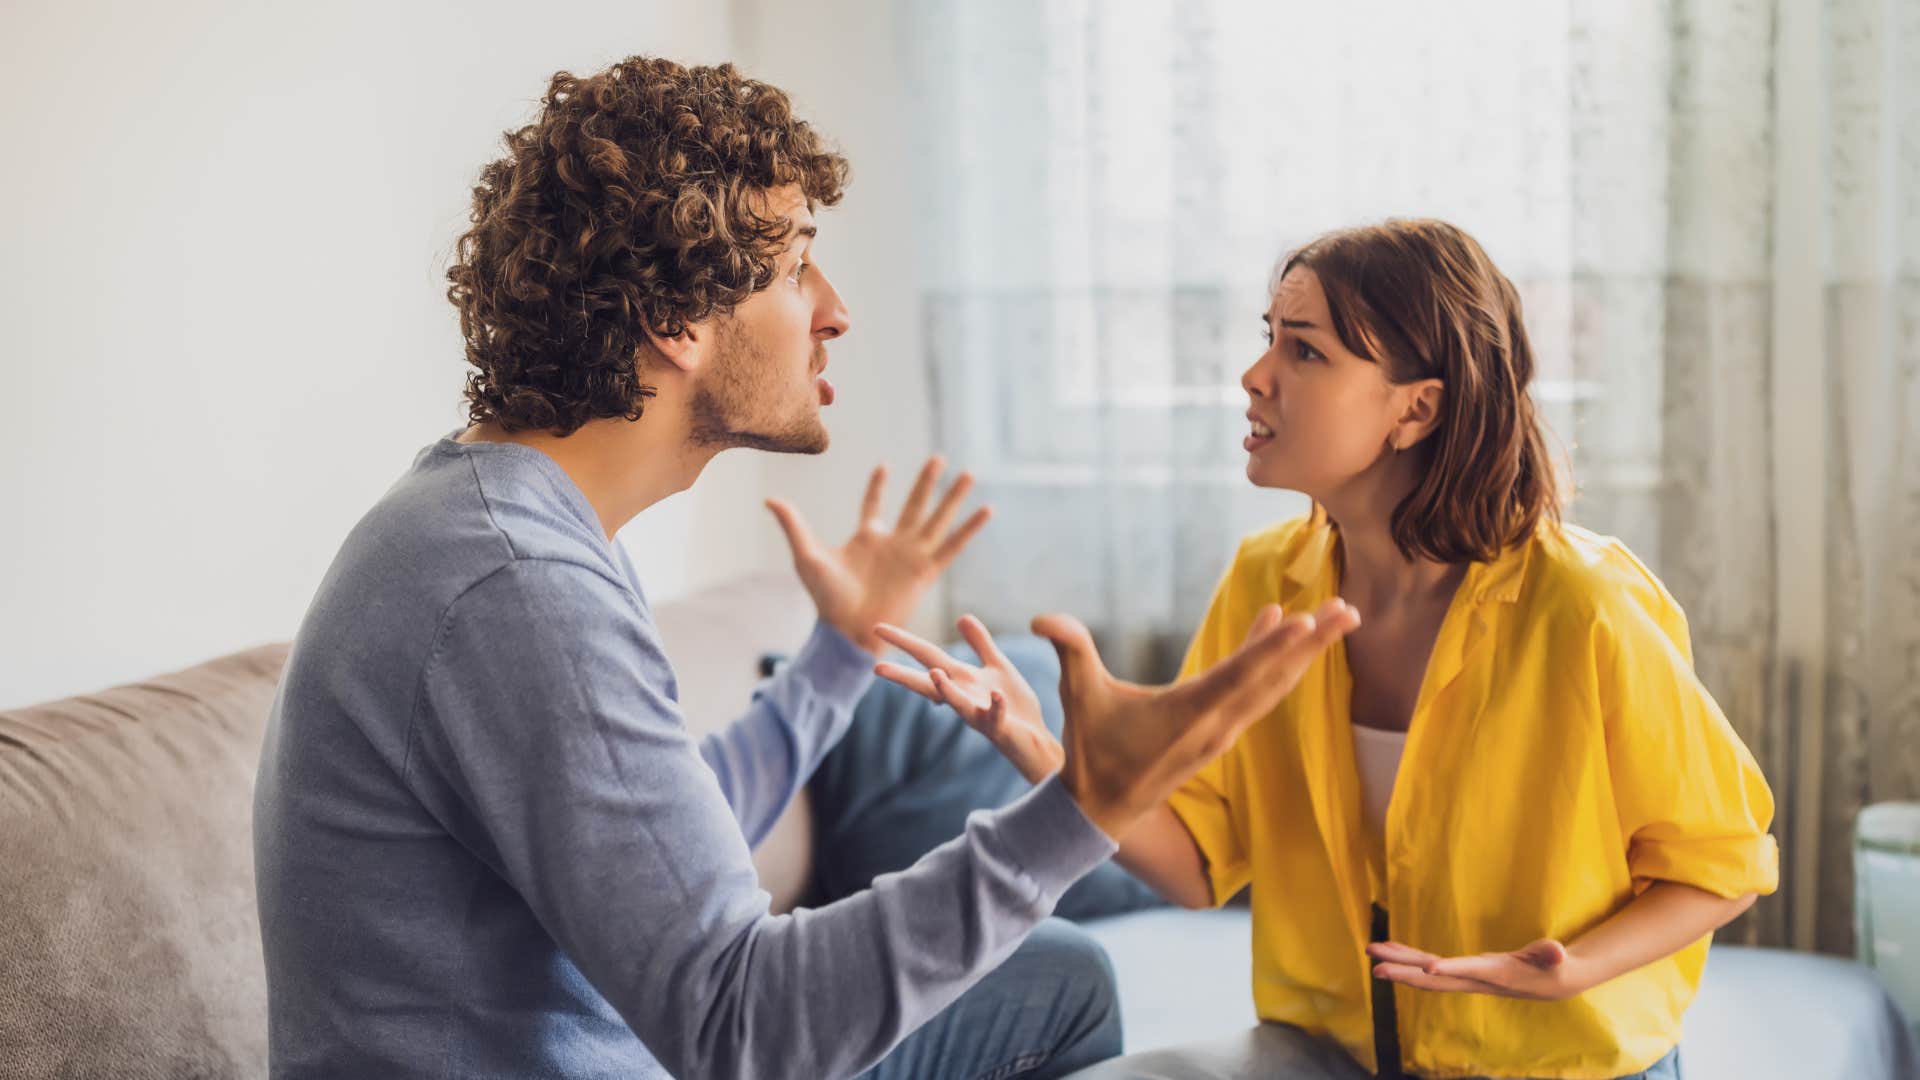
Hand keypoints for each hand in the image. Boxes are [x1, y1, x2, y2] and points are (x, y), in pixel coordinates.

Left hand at [767, 458, 990, 654]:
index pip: (874, 504)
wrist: (848, 630)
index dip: (878, 486)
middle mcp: (893, 543)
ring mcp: (912, 555)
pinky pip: (952, 545)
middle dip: (926, 482)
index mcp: (867, 538)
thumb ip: (793, 524)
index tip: (883, 466)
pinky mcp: (926, 570)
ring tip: (969, 474)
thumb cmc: (826, 598)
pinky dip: (969, 528)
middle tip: (939, 458)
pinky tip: (986, 510)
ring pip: (937, 518)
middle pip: (914, 504)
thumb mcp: (806, 554)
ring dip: (953, 497)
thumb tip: (769, 498)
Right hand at [871, 616, 1061, 783]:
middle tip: (877, 668)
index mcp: (961, 679)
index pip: (928, 657)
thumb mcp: (996, 666)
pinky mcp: (1000, 727)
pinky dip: (995, 706)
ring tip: (934, 673)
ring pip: (958, 703)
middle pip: (929, 683)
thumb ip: (980, 643)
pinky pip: (995, 717)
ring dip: (946, 690)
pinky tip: (997, 695)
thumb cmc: (1014, 705)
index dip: (904, 642)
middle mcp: (964, 696)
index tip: (878, 628)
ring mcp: (979, 714)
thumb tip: (961, 616)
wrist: (1035, 738)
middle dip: (904, 676)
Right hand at [1037, 598, 1359, 841]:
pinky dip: (1276, 660)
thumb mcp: (1078, 696)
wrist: (1102, 809)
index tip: (1305, 621)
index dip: (1271, 647)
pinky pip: (1260, 691)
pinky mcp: (1221, 732)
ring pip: (1275, 686)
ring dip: (1306, 653)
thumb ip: (1069, 650)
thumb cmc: (1091, 751)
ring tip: (1336, 617)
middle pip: (1275, 679)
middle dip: (1313, 644)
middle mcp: (1217, 724)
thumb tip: (1040, 616)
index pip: (1240, 676)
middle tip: (1349, 610)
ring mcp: (1224, 731)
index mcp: (1190, 715)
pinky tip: (1279, 628)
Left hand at [1366, 938, 1587, 1000]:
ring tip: (1371, 950)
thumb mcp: (1555, 959)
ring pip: (1426, 973)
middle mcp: (1474, 979)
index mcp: (1496, 974)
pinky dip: (1409, 957)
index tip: (1427, 969)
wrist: (1550, 983)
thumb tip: (1558, 953)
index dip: (1450, 970)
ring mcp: (1465, 976)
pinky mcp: (1462, 970)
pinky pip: (1429, 965)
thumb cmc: (1552, 967)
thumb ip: (1552, 954)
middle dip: (1406, 974)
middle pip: (1435, 979)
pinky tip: (1391, 948)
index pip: (1468, 972)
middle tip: (1377, 968)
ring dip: (1399, 963)